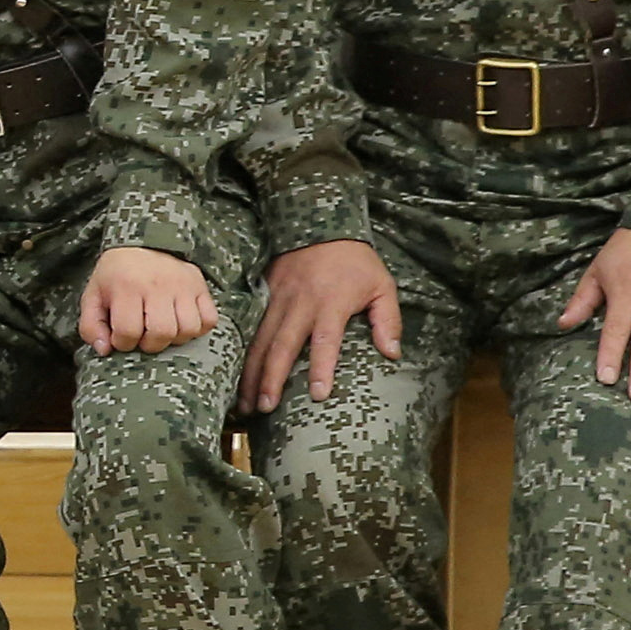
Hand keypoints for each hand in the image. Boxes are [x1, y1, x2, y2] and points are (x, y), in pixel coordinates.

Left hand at [77, 246, 217, 357]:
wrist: (142, 242)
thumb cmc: (116, 275)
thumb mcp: (93, 296)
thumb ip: (91, 326)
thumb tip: (105, 350)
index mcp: (126, 286)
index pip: (129, 331)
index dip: (123, 343)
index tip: (121, 338)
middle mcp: (157, 285)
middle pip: (162, 333)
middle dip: (150, 344)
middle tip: (143, 336)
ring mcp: (182, 285)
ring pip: (188, 329)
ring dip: (175, 338)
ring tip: (162, 329)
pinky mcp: (200, 286)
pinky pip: (209, 319)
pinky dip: (197, 328)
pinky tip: (181, 323)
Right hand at [248, 240, 400, 410]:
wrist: (318, 222)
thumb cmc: (356, 261)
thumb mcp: (382, 286)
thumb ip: (388, 320)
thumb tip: (392, 354)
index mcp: (331, 304)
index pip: (325, 341)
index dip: (322, 368)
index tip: (318, 394)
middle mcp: (300, 305)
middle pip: (281, 346)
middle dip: (271, 378)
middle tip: (265, 407)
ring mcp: (278, 300)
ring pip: (261, 341)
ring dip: (251, 372)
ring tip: (245, 402)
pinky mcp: (265, 296)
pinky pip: (252, 329)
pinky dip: (245, 354)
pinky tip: (239, 375)